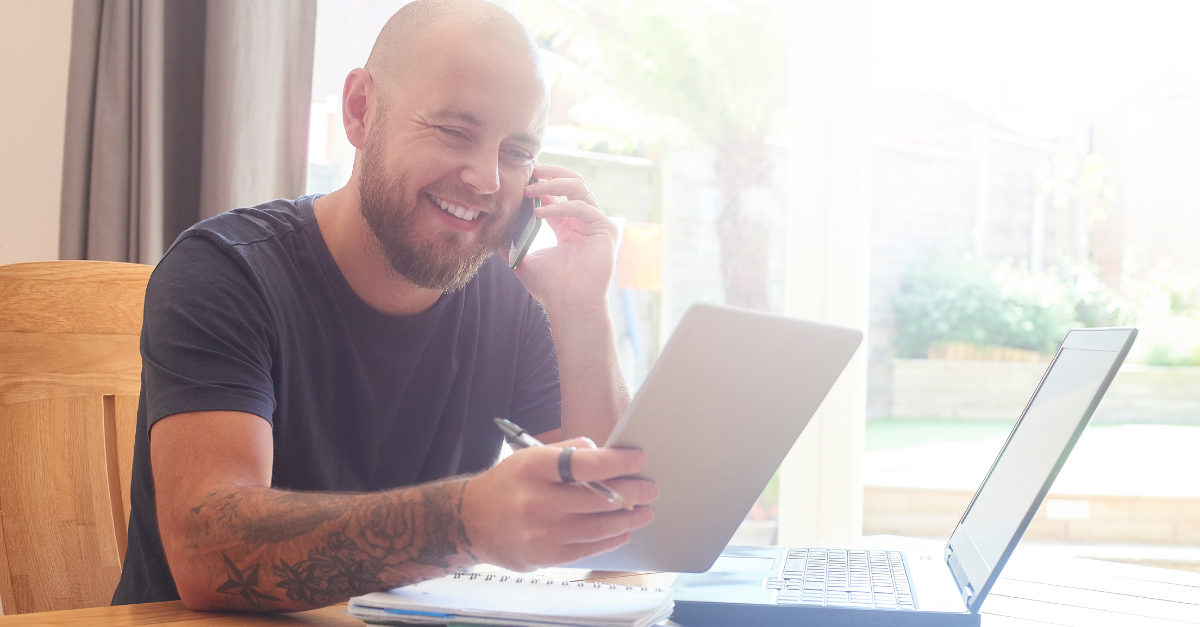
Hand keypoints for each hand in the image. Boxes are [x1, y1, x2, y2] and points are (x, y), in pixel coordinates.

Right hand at [460, 437, 657, 570]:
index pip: (587, 464)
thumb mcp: (528, 457)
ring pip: (598, 527)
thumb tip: (605, 454)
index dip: (620, 462)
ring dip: (628, 519)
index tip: (640, 459)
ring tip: (644, 512)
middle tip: (651, 489)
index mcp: (533, 469)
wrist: (470, 522)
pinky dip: (610, 540)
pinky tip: (623, 531)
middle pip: (599, 498)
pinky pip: (587, 549)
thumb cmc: (508, 484)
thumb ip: (567, 452)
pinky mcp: (544, 556)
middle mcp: (536, 501)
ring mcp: (540, 533)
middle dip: (633, 493)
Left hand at [509, 165, 617, 314]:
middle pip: (572, 181)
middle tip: (530, 171)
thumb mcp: (523, 260)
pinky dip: (559, 205)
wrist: (569, 306)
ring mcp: (596, 223)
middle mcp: (584, 221)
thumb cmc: (550, 288)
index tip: (520, 178)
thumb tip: (494, 230)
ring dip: (553, 183)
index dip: (539, 182)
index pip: (555, 193)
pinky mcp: (605, 229)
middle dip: (550, 173)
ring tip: (530, 189)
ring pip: (578, 186)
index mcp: (567, 226)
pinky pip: (581, 206)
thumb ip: (512, 243)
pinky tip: (539, 212)